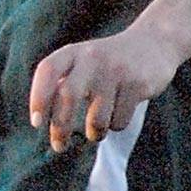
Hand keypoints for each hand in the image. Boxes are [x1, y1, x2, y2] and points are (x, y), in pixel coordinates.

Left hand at [28, 20, 177, 153]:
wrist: (154, 43)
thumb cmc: (107, 64)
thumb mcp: (82, 64)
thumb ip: (61, 84)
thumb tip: (42, 122)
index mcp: (73, 53)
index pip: (48, 71)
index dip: (38, 98)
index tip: (36, 123)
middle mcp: (92, 58)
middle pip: (68, 95)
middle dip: (60, 127)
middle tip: (58, 146)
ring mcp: (116, 70)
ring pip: (96, 118)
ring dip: (94, 133)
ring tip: (96, 130)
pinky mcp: (138, 84)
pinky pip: (119, 121)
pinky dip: (116, 125)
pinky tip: (121, 112)